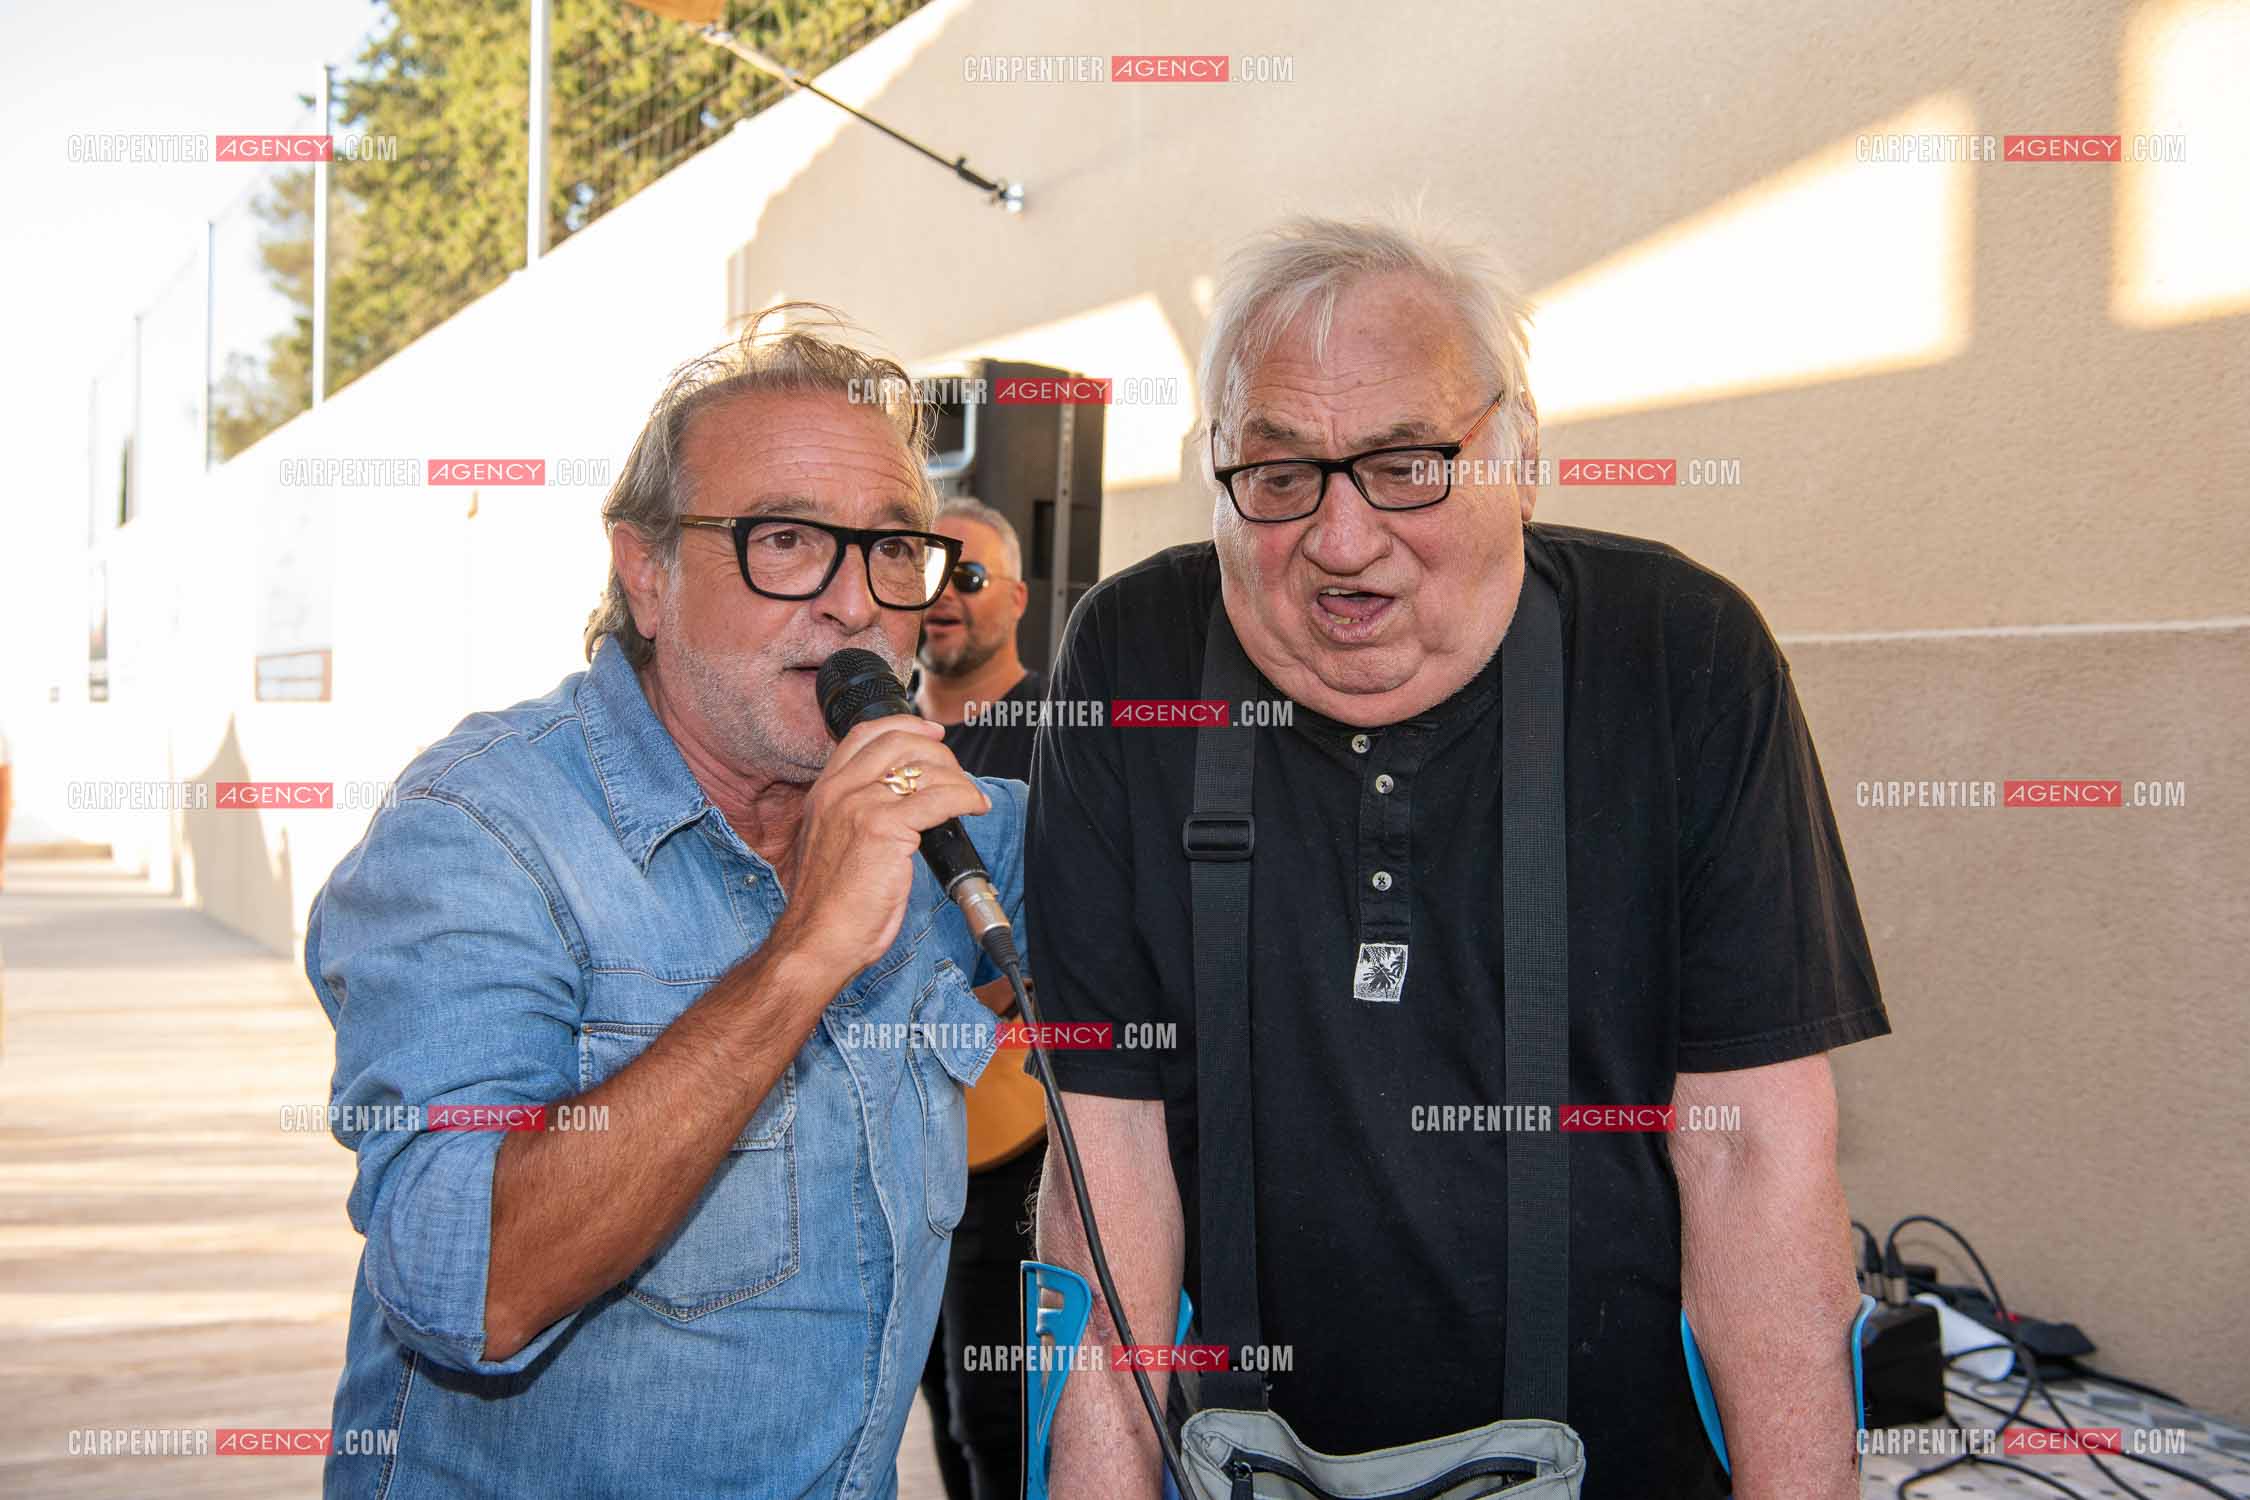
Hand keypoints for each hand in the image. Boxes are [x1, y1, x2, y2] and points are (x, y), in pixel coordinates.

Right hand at [769, 716, 991, 984]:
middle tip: (958, 776)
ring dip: (959, 779)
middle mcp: (838, 790)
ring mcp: (860, 805)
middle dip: (939, 752)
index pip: (866, 734)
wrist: (817, 939)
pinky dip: (966, 799)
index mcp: (824, 791)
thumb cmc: (831, 904)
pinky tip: (974, 809)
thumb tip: (902, 797)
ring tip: (970, 800)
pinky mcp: (883, 828)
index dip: (905, 725)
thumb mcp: (832, 842)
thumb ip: (855, 812)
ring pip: (924, 767)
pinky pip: (940, 798)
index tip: (932, 733)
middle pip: (900, 740)